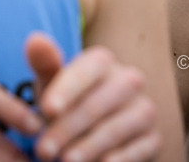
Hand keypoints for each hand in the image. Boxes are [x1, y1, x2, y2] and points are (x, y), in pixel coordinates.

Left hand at [27, 34, 160, 161]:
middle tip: (43, 149)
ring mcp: (145, 109)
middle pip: (100, 102)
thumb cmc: (66, 105)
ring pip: (119, 126)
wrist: (92, 134)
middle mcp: (130, 81)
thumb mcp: (51, 85)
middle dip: (69, 127)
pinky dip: (122, 158)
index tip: (47, 109)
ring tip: (66, 161)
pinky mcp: (154, 138)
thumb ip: (44, 64)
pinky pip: (141, 148)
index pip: (88, 71)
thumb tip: (35, 39)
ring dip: (91, 145)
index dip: (68, 89)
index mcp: (103, 62)